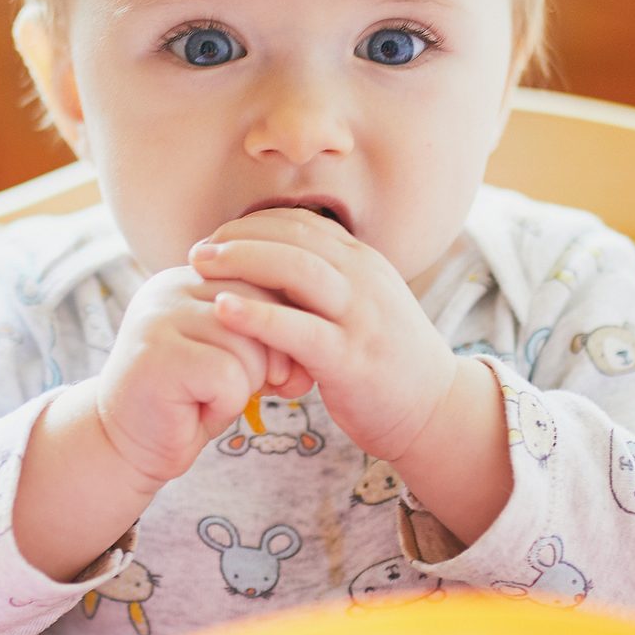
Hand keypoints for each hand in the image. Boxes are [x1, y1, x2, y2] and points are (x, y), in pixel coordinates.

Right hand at [88, 263, 293, 487]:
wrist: (128, 445)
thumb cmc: (190, 400)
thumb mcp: (238, 358)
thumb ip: (271, 334)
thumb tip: (319, 334)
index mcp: (193, 276)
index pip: (265, 282)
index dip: (279, 331)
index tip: (268, 367)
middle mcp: (172, 286)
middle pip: (261, 309)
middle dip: (267, 359)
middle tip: (234, 387)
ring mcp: (159, 317)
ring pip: (249, 346)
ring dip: (243, 386)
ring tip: (206, 396)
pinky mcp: (156, 353)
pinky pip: (228, 376)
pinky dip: (225, 404)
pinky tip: (195, 409)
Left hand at [190, 208, 460, 462]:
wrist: (436, 411)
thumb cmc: (386, 363)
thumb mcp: (361, 308)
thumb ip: (325, 286)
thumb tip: (271, 268)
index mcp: (364, 263)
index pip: (302, 223)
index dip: (254, 224)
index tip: (218, 237)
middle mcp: (365, 280)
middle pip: (295, 237)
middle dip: (240, 236)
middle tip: (198, 249)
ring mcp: (361, 317)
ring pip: (297, 269)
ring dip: (243, 261)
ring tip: (200, 266)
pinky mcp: (352, 358)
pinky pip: (299, 329)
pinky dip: (257, 315)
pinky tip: (222, 310)